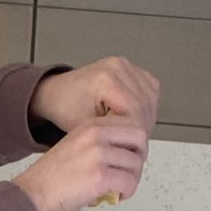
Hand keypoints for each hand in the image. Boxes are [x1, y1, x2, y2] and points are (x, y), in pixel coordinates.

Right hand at [14, 114, 150, 210]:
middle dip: (139, 158)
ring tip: (120, 189)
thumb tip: (123, 157)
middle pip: (139, 138)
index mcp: (90, 126)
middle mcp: (96, 136)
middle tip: (130, 173)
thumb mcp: (75, 148)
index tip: (128, 158)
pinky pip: (129, 182)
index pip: (130, 124)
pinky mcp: (100, 176)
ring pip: (136, 164)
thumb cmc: (50, 179)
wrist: (32, 195)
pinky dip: (127, 193)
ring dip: (133, 180)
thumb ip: (99, 146)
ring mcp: (98, 155)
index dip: (134, 143)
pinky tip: (116, 197)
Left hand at [31, 57, 160, 138]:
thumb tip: (135, 144)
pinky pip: (150, 90)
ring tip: (133, 132)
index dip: (135, 132)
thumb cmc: (67, 108)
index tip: (130, 145)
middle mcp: (117, 67)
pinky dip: (147, 106)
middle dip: (142, 127)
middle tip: (134, 142)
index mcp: (105, 79)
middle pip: (145, 103)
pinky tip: (136, 118)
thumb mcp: (87, 128)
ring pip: (151, 97)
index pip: (134, 111)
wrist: (59, 93)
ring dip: (146, 117)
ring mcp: (125, 65)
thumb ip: (113, 133)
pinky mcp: (131, 68)